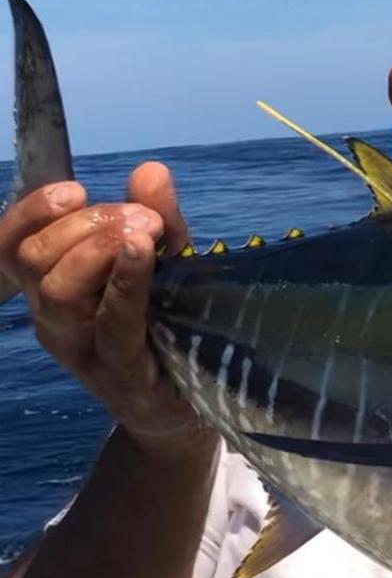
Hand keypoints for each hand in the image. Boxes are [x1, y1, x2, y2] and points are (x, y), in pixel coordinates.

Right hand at [0, 162, 206, 455]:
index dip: (32, 210)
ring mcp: (81, 348)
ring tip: (142, 233)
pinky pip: (111, 323)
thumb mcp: (166, 263)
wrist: (188, 406)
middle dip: (84, 224)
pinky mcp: (120, 372)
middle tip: (140, 216)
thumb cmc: (167, 327)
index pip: (11, 242)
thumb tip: (151, 170)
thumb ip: (157, 220)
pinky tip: (141, 253)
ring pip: (56, 289)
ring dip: (97, 248)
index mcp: (49, 286)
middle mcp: (52, 317)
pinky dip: (125, 282)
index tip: (74, 189)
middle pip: (34, 258)